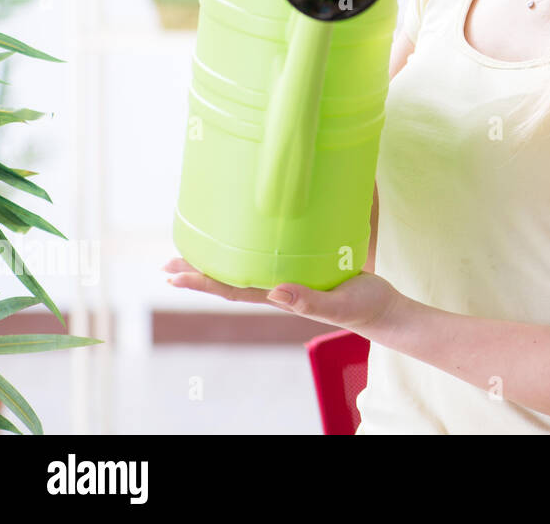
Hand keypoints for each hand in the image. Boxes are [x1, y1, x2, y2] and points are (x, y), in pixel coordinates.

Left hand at [162, 257, 401, 333]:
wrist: (383, 308)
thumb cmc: (362, 308)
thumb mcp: (338, 305)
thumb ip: (309, 302)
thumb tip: (275, 293)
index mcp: (280, 296)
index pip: (231, 289)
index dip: (202, 282)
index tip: (173, 275)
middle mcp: (277, 288)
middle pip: (228, 280)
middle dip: (197, 272)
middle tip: (166, 263)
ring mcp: (289, 278)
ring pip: (244, 268)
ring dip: (216, 262)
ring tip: (192, 252)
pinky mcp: (305, 266)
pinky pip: (268, 258)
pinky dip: (248, 251)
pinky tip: (245, 242)